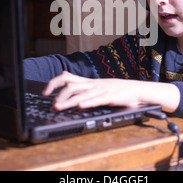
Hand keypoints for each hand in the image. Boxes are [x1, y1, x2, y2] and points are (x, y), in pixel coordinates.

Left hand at [43, 71, 180, 112]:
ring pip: (83, 93)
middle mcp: (93, 84)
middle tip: (51, 104)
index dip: (54, 83)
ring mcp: (102, 89)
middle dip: (59, 95)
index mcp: (89, 82)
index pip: (67, 78)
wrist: (138, 90)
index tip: (44, 91)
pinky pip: (98, 99)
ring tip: (59, 107)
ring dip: (69, 101)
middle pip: (72, 85)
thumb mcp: (96, 84)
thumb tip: (64, 75)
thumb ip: (80, 81)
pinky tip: (81, 106)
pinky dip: (89, 102)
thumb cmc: (117, 89)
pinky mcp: (111, 96)